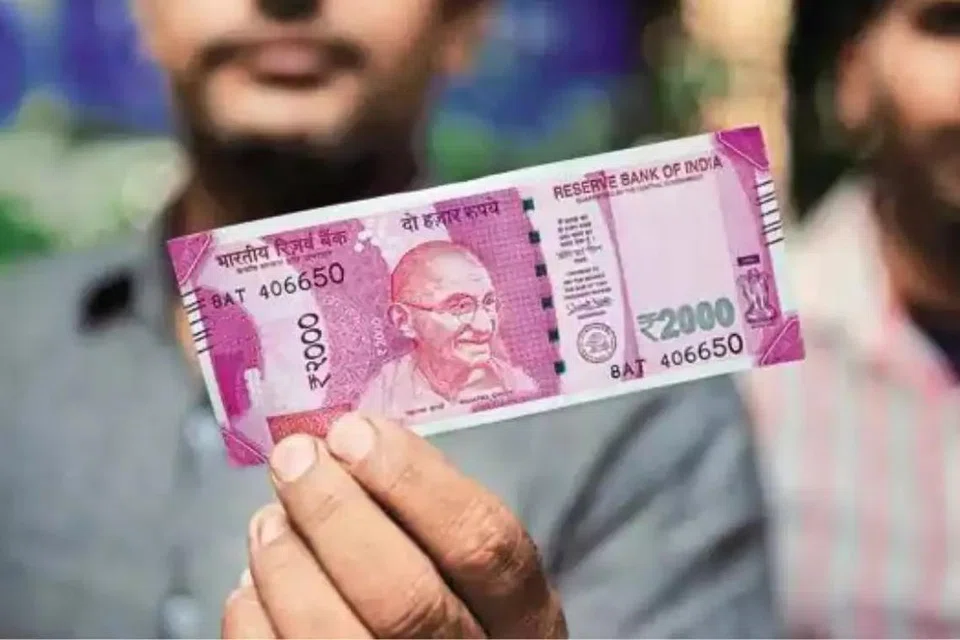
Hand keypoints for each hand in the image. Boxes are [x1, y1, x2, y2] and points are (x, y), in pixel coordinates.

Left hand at [222, 413, 567, 638]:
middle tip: (294, 458)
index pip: (485, 545)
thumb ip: (433, 518)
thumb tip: (350, 447)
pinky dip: (256, 615)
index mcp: (523, 621)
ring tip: (270, 519)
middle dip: (336, 513)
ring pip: (333, 637)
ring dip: (287, 562)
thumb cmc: (452, 617)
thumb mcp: (476, 575)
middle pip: (404, 598)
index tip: (354, 432)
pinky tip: (257, 584)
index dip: (415, 481)